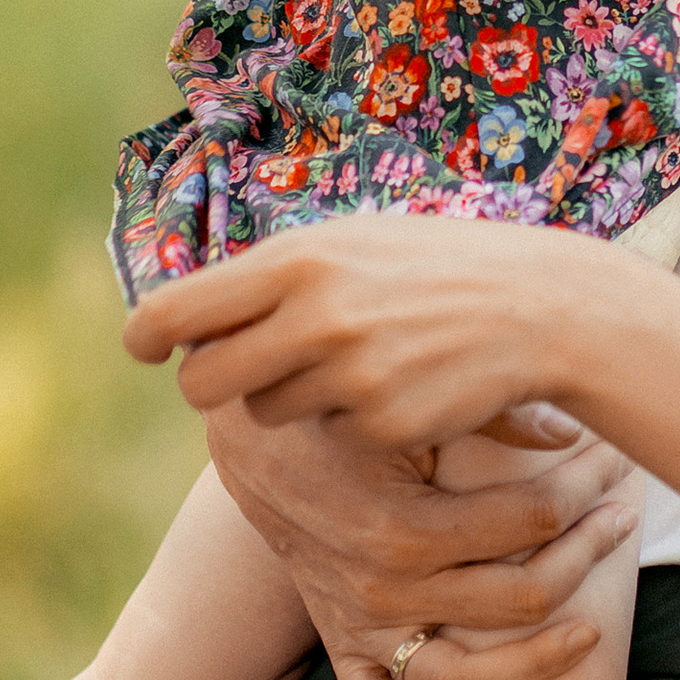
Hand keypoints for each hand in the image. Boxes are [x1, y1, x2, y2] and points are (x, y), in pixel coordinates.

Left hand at [125, 213, 615, 457]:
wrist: (538, 307)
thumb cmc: (433, 267)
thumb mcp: (352, 242)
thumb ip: (273, 274)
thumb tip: (188, 311)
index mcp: (297, 261)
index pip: (178, 311)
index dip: (147, 335)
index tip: (142, 348)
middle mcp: (313, 317)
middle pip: (204, 384)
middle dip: (212, 386)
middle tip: (240, 376)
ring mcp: (348, 375)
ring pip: (268, 413)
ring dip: (292, 398)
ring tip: (352, 359)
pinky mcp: (381, 425)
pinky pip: (331, 436)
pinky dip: (351, 421)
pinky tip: (399, 385)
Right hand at [202, 397, 642, 679]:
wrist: (256, 447)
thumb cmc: (345, 415)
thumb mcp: (410, 406)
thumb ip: (491, 414)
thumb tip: (572, 431)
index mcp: (408, 525)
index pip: (531, 520)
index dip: (585, 489)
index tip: (615, 463)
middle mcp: (387, 590)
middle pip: (520, 598)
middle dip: (587, 554)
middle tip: (624, 517)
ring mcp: (364, 628)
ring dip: (535, 664)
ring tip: (592, 632)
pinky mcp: (343, 648)